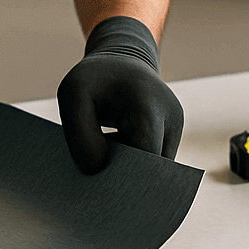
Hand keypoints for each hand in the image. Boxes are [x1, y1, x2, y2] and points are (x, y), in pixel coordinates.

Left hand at [57, 15, 183, 174]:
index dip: (126, 176)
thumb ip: (80, 135)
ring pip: (153, 169)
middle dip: (125, 179)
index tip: (101, 189)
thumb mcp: (73, 94)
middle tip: (95, 186)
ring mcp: (174, 129)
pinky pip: (151, 162)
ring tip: (99, 156)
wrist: (122, 60)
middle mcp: (171, 118)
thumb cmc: (94, 77)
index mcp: (149, 104)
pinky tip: (109, 155)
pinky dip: (130, 165)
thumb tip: (96, 170)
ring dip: (127, 170)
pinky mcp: (170, 137)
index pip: (146, 153)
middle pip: (154, 168)